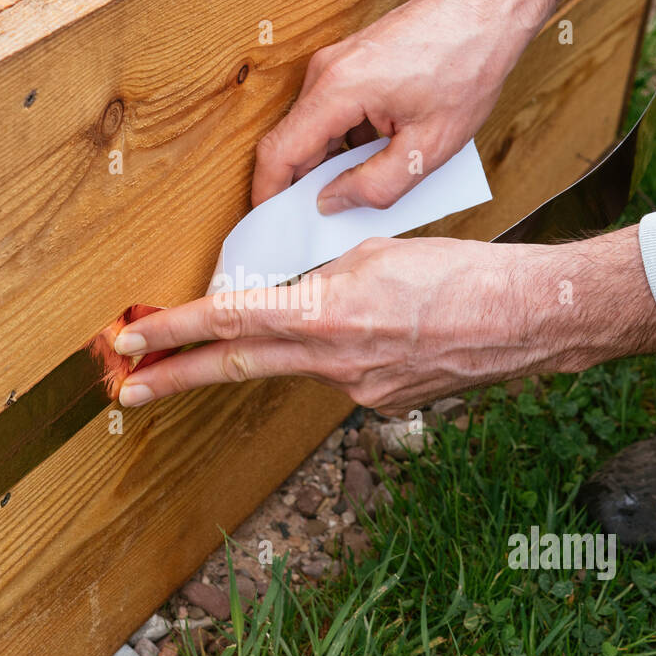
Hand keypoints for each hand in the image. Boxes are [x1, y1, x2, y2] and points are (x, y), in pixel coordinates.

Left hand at [112, 227, 655, 414]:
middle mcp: (333, 360)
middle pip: (235, 366)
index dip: (173, 332)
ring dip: (278, 349)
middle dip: (177, 376)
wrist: (527, 321)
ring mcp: (356, 390)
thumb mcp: (376, 252)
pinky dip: (338, 352)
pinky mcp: (379, 403)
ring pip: (294, 365)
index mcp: (326, 313)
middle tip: (128, 388)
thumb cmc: (461, 273)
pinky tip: (381, 333)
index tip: (131, 341)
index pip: (228, 321)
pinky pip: (338, 374)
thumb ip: (319, 275)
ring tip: (323, 321)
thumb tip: (285, 291)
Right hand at [252, 0, 525, 216]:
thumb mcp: (429, 147)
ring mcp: (336, 63)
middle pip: (292, 141)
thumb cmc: (467, 67)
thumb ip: (375, 185)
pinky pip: (333, 111)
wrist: (487, 8)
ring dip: (332, 162)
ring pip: (315, 128)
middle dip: (301, 184)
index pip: (279, 152)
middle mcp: (326, 72)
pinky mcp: (350, 62)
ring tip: (369, 184)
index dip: (267, 194)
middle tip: (323, 221)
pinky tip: (384, 153)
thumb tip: (331, 202)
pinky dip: (348, 140)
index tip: (269, 225)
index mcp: (338, 90)